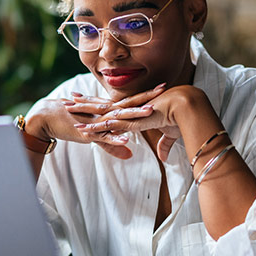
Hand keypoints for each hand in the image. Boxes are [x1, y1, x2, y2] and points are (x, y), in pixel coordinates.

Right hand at [24, 96, 154, 158]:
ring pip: (118, 118)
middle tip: (164, 88)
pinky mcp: (88, 133)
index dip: (146, 95)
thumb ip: (112, 143)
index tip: (163, 87)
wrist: (47, 117)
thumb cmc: (71, 122)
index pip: (130, 100)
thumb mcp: (94, 133)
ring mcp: (96, 121)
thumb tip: (129, 154)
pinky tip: (126, 139)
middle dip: (146, 97)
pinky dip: (114, 138)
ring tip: (149, 112)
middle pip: (128, 104)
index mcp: (107, 109)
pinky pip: (104, 136)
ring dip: (134, 115)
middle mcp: (103, 111)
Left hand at [67, 85, 205, 160]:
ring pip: (100, 113)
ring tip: (67, 109)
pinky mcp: (131, 122)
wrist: (188, 108)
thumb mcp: (170, 134)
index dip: (100, 102)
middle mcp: (129, 109)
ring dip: (83, 113)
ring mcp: (128, 115)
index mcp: (136, 109)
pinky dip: (95, 129)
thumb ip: (164, 146)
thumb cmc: (181, 118)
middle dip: (85, 103)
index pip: (113, 105)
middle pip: (102, 105)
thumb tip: (164, 157)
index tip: (88, 99)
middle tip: (69, 99)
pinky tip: (82, 130)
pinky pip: (108, 127)